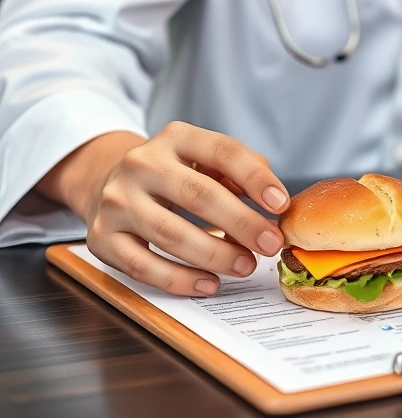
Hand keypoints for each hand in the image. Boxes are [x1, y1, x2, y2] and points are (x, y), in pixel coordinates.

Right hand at [84, 122, 289, 295]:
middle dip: (242, 223)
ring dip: (216, 254)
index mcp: (175, 137)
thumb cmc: (176, 176)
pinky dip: (180, 279)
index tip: (281, 204)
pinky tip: (210, 283)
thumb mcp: (205, 160)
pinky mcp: (101, 237)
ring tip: (246, 266)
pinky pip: (143, 265)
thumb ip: (241, 171)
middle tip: (270, 244)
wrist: (108, 185)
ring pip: (170, 234)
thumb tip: (273, 201)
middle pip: (198, 195)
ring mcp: (117, 201)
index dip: (255, 178)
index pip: (222, 151)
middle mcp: (141, 164)